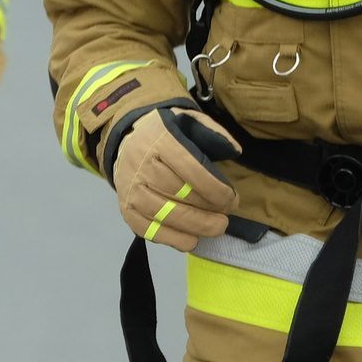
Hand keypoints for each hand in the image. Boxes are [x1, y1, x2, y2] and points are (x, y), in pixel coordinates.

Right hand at [107, 105, 238, 251]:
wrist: (127, 142)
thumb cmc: (167, 135)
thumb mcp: (190, 122)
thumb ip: (214, 134)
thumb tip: (236, 152)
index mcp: (160, 140)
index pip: (193, 171)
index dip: (218, 191)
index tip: (232, 200)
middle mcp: (140, 165)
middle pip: (180, 196)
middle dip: (210, 212)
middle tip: (226, 217)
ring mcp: (130, 189)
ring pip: (166, 215)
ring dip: (197, 227)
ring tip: (215, 227)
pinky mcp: (126, 209)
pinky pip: (150, 231)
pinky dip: (174, 239)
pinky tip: (192, 238)